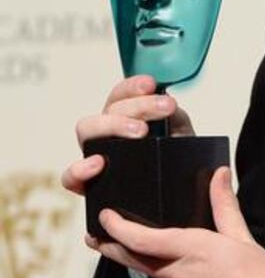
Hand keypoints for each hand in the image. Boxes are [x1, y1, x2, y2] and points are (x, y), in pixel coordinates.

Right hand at [61, 74, 193, 197]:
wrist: (177, 193)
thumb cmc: (174, 162)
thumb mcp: (180, 136)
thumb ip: (175, 118)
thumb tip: (170, 105)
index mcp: (125, 117)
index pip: (121, 95)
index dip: (133, 86)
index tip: (151, 84)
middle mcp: (106, 133)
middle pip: (108, 109)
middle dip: (136, 106)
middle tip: (163, 109)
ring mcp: (95, 156)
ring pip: (86, 132)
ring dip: (112, 126)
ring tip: (141, 133)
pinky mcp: (89, 184)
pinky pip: (71, 178)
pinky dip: (78, 169)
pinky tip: (98, 164)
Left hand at [88, 167, 264, 277]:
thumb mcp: (245, 239)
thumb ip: (225, 206)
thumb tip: (218, 175)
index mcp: (193, 250)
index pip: (141, 239)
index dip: (117, 228)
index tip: (104, 217)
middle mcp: (180, 275)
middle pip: (133, 259)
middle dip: (110, 246)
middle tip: (94, 237)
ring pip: (153, 275)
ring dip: (140, 260)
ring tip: (134, 248)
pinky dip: (166, 276)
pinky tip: (176, 272)